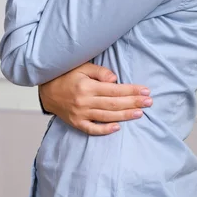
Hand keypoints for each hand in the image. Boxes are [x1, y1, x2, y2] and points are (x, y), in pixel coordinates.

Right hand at [38, 62, 152, 135]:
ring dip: (125, 116)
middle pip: (113, 104)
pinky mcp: (76, 123)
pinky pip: (92, 129)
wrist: (47, 90)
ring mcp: (80, 114)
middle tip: (149, 102)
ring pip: (106, 116)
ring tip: (140, 113)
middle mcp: (84, 101)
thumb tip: (115, 79)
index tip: (145, 90)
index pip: (114, 90)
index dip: (131, 90)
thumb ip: (99, 72)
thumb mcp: (82, 67)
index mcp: (87, 86)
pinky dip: (105, 129)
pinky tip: (117, 127)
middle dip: (133, 103)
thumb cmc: (66, 75)